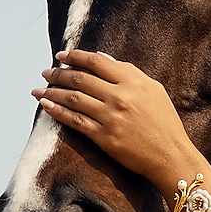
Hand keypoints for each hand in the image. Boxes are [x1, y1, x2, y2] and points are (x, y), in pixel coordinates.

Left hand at [32, 49, 197, 184]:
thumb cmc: (165, 124)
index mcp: (133, 81)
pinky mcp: (104, 137)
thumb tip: (103, 58)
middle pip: (80, 79)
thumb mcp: (154, 91)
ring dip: (52, 92)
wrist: (171, 155)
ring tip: (39, 89)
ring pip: (73, 98)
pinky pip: (75, 120)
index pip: (96, 62)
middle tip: (46, 73)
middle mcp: (120, 96)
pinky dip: (57, 111)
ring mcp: (111, 117)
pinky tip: (46, 105)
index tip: (61, 56)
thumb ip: (129, 73)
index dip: (75, 56)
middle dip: (58, 74)